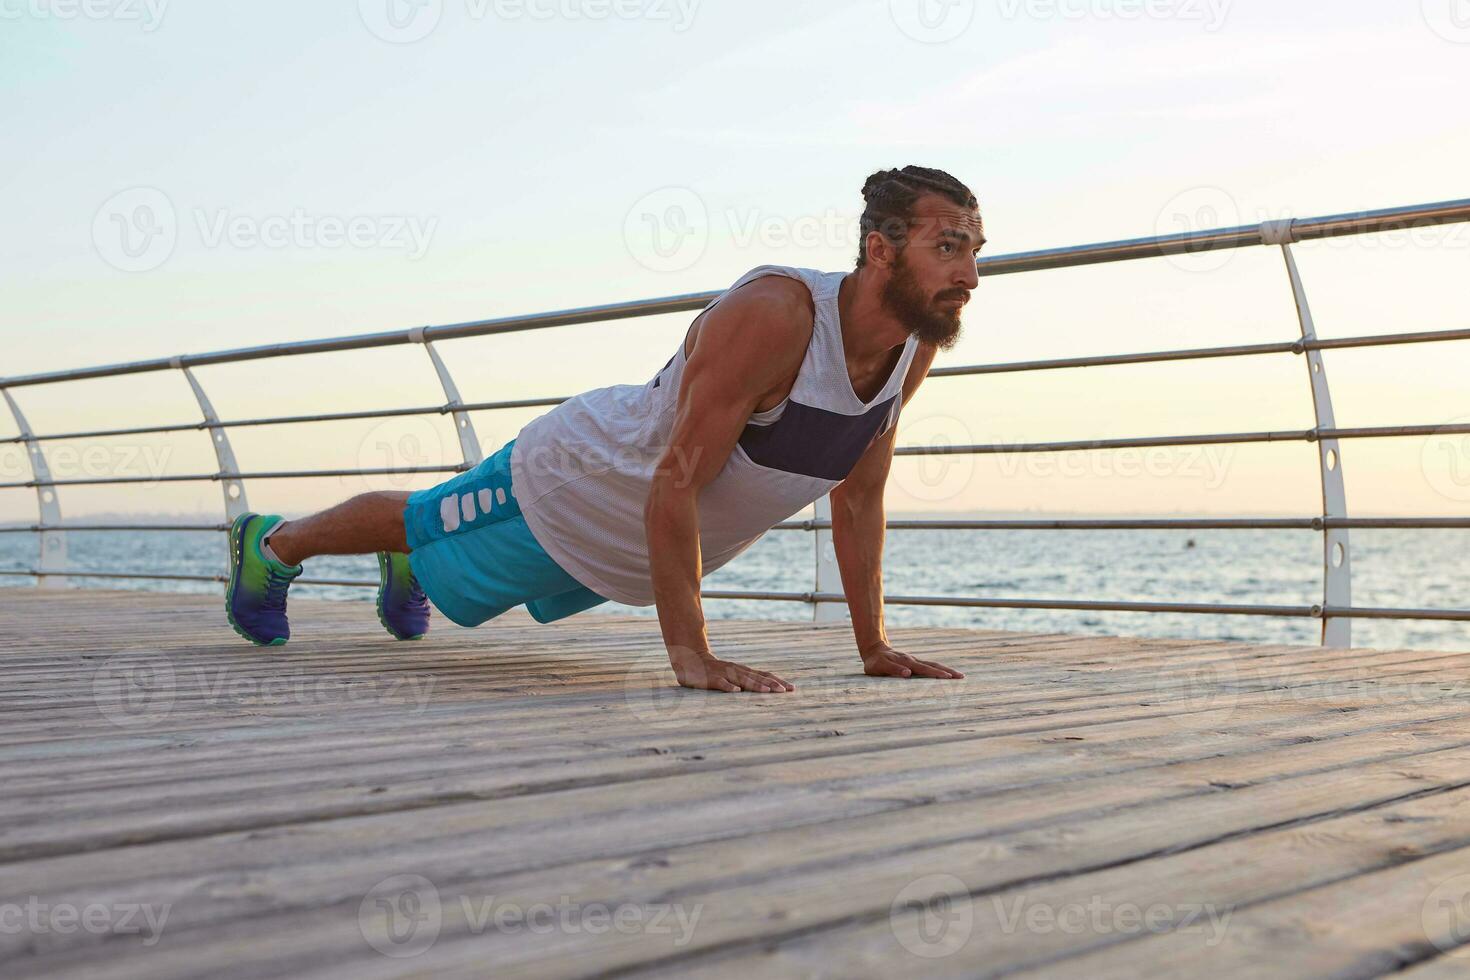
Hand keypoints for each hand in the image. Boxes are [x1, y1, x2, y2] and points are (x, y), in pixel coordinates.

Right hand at [667, 646, 794, 692]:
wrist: (690, 659)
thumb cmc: (714, 671)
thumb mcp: (733, 675)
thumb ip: (746, 681)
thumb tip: (767, 689)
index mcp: (743, 671)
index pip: (764, 675)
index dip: (778, 681)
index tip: (792, 688)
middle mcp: (737, 670)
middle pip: (757, 677)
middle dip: (771, 684)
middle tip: (784, 691)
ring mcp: (724, 674)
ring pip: (742, 679)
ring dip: (755, 685)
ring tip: (767, 692)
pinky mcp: (711, 679)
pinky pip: (721, 683)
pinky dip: (728, 687)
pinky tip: (736, 692)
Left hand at [860, 642, 964, 679]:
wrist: (875, 650)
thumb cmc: (875, 663)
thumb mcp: (879, 667)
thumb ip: (893, 670)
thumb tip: (908, 674)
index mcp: (906, 663)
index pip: (923, 669)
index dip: (935, 673)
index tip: (947, 677)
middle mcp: (913, 661)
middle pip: (933, 666)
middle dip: (947, 672)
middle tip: (961, 677)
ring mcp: (915, 661)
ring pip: (933, 665)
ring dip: (947, 670)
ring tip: (960, 676)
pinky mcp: (916, 663)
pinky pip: (930, 666)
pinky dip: (941, 670)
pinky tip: (949, 675)